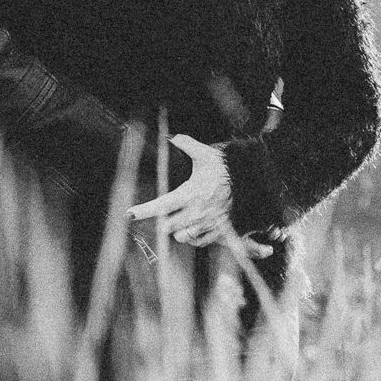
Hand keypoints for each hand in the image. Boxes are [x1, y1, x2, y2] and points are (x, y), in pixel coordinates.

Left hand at [126, 134, 270, 256]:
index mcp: (191, 193)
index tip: (129, 214)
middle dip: (161, 222)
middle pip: (167, 226)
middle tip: (160, 215)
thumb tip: (171, 137)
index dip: (143, 211)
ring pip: (182, 237)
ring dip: (177, 231)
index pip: (161, 205)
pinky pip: (198, 242)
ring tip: (179, 220)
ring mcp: (208, 225)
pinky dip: (192, 238)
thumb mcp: (206, 154)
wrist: (252, 184)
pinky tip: (192, 227)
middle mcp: (197, 212)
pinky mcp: (218, 233)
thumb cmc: (225, 170)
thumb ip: (187, 144)